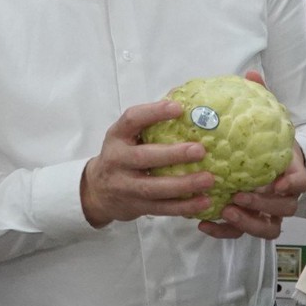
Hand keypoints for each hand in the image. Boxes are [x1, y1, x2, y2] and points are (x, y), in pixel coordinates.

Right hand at [80, 100, 216, 227]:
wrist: (96, 192)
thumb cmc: (121, 155)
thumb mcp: (126, 136)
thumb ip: (149, 121)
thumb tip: (184, 97)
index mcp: (117, 137)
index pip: (132, 120)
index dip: (154, 112)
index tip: (179, 108)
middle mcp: (118, 161)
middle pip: (144, 158)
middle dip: (173, 155)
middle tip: (200, 150)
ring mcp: (126, 187)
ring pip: (154, 187)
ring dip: (184, 184)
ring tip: (208, 179)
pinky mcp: (137, 207)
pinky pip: (162, 208)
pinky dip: (184, 206)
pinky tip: (204, 202)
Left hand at [199, 69, 305, 239]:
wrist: (280, 167)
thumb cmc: (272, 145)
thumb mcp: (270, 123)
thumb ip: (263, 100)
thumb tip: (251, 73)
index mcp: (293, 172)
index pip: (300, 181)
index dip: (291, 183)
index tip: (277, 182)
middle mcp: (285, 197)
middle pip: (284, 209)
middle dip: (262, 205)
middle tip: (239, 195)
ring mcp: (271, 213)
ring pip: (267, 229)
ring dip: (247, 223)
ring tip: (225, 210)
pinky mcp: (254, 223)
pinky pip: (244, 235)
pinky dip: (225, 233)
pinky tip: (204, 224)